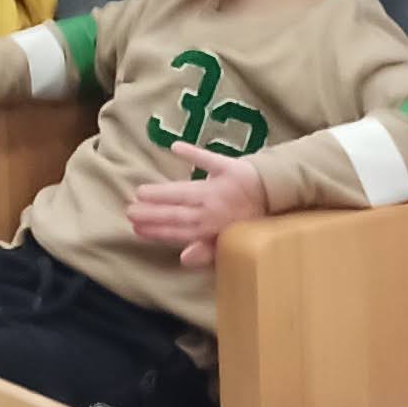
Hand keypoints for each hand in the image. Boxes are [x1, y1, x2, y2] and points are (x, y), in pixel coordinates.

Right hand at [128, 144, 276, 265]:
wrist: (278, 197)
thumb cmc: (252, 219)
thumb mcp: (232, 240)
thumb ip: (207, 250)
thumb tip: (182, 258)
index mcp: (212, 227)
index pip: (179, 230)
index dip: (157, 230)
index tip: (136, 228)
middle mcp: (211, 208)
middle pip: (177, 212)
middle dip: (152, 213)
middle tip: (129, 211)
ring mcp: (218, 187)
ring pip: (185, 191)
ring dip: (162, 192)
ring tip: (140, 192)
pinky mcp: (228, 167)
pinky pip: (208, 159)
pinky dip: (192, 153)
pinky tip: (175, 148)